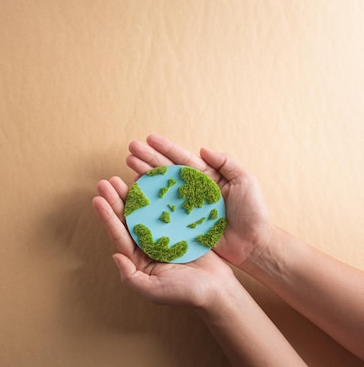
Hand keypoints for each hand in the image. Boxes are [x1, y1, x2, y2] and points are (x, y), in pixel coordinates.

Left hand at [93, 177, 237, 307]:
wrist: (218, 290)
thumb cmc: (186, 294)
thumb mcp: (154, 290)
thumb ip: (131, 277)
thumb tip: (115, 255)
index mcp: (138, 258)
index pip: (119, 235)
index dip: (108, 217)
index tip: (97, 199)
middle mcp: (147, 244)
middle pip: (128, 219)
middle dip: (116, 200)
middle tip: (106, 182)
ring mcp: (162, 234)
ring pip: (143, 211)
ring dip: (132, 194)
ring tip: (120, 177)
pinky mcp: (178, 227)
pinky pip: (164, 208)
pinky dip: (156, 194)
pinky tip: (148, 181)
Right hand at [125, 134, 273, 266]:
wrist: (254, 244)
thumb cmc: (253, 212)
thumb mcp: (245, 181)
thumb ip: (226, 163)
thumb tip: (202, 149)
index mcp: (206, 177)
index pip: (182, 158)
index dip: (165, 148)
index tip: (149, 139)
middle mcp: (192, 190)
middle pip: (166, 170)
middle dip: (148, 158)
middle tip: (131, 149)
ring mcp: (185, 207)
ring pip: (161, 187)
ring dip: (144, 175)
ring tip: (128, 164)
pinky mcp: (182, 224)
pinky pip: (162, 211)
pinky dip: (148, 201)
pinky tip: (135, 192)